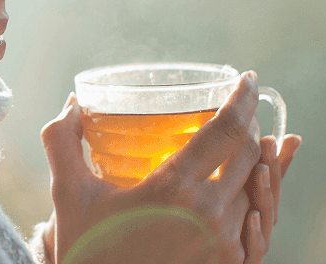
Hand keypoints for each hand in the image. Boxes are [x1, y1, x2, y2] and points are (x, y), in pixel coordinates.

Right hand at [40, 72, 297, 263]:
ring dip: (260, 162)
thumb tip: (71, 103)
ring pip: (259, 190)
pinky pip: (259, 226)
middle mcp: (209, 217)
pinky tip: (257, 187)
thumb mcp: (69, 194)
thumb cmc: (86, 250)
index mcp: (173, 189)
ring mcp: (225, 247)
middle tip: (243, 110)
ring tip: (254, 143)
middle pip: (252, 155)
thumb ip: (63, 142)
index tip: (249, 79)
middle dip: (253, 126)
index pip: (227, 131)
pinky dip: (262, 200)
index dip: (244, 98)